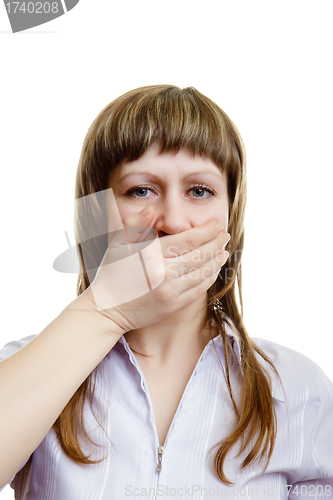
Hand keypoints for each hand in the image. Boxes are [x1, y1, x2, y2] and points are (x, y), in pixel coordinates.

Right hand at [80, 205, 229, 333]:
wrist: (107, 309)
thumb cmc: (111, 273)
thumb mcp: (117, 244)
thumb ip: (135, 224)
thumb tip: (152, 208)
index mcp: (152, 255)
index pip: (189, 239)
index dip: (207, 231)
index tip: (217, 224)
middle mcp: (164, 274)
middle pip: (201, 255)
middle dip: (216, 243)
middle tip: (224, 235)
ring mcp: (171, 292)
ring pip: (203, 272)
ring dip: (217, 260)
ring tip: (223, 250)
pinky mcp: (174, 306)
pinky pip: (199, 289)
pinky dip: (210, 277)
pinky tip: (213, 269)